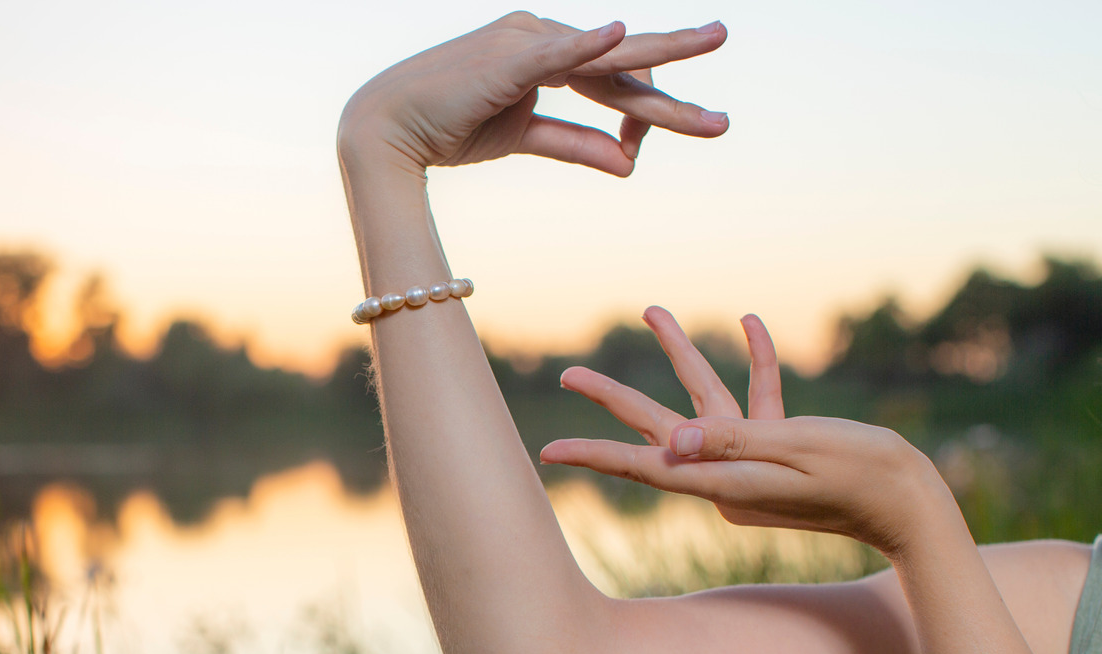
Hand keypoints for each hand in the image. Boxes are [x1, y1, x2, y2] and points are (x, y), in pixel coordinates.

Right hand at [339, 13, 729, 178]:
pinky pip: (555, 54)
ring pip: (606, 59)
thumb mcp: (522, 139)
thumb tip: (630, 163)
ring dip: (662, 58)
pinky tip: (618, 35)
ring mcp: (525, 43)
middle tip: (724, 114)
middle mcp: (541, 38)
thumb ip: (576, 145)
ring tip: (713, 44)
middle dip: (678, 82)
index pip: (612, 79)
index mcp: (544, 54)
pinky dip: (588, 45)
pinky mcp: (505, 61)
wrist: (383, 130)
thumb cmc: (446, 128)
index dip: (645, 111)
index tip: (662, 140)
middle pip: (622, 65)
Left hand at [539, 308, 955, 557]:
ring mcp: (749, 461)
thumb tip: (674, 443)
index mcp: (723, 482)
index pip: (646, 465)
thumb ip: (736, 441)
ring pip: (703, 398)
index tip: (549, 453)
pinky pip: (755, 399)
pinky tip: (749, 323)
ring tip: (652, 310)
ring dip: (682, 353)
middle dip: (614, 398)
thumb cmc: (861, 475)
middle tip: (569, 375)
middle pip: (658, 427)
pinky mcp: (777, 447)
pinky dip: (753, 363)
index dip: (596, 454)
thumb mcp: (796, 450)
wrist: (911, 505)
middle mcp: (726, 474)